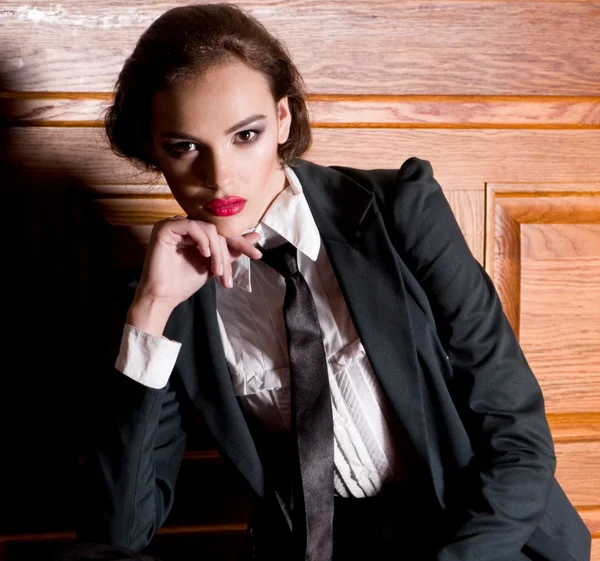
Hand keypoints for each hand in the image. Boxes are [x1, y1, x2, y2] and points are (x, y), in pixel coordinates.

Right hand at [126, 216, 261, 335]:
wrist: (165, 296)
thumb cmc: (185, 282)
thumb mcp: (215, 265)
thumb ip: (232, 250)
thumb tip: (256, 236)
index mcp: (196, 233)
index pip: (222, 233)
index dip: (240, 243)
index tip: (257, 255)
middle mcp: (186, 226)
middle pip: (217, 231)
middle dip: (225, 254)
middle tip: (225, 275)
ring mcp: (175, 225)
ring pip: (207, 229)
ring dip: (217, 251)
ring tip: (216, 271)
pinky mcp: (165, 228)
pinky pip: (191, 226)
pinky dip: (202, 240)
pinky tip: (204, 255)